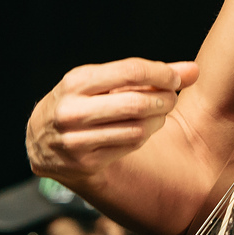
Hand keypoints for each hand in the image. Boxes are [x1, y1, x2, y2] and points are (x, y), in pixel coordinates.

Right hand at [26, 58, 198, 190]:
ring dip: (158, 120)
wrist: (39, 142)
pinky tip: (143, 129)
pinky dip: (145, 135)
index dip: (162, 74)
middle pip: (137, 103)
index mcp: (76, 82)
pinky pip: (130, 147)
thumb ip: (146, 74)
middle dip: (164, 99)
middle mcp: (72, 111)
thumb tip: (194, 71)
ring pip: (137, 129)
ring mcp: (76, 140)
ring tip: (159, 113)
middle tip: (171, 98)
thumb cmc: (80, 102)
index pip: (130, 71)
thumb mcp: (102, 81)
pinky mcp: (85, 163)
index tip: (176, 78)